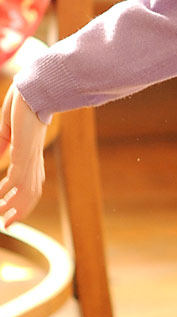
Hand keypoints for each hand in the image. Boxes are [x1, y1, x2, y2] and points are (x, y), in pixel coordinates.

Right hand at [0, 84, 47, 226]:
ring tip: (2, 219)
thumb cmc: (23, 106)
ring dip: (12, 207)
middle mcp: (34, 162)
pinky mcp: (24, 154)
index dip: (20, 202)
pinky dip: (7, 191)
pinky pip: (16, 179)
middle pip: (30, 196)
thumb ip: (5, 145)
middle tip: (6, 225)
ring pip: (25, 193)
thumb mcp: (10, 130)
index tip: (8, 213)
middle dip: (18, 212)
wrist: (34, 90)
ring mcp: (30, 159)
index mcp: (32, 158)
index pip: (30, 187)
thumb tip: (0, 156)